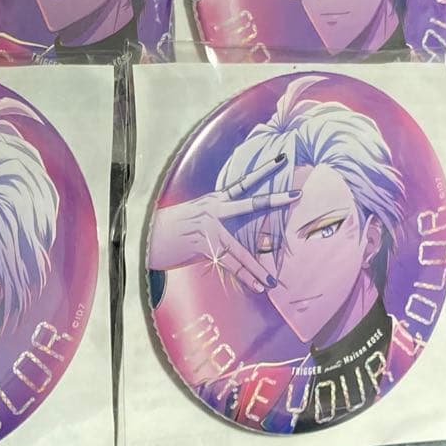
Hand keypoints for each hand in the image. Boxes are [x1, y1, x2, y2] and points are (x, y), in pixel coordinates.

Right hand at [148, 153, 300, 292]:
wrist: (148, 235)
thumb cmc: (174, 227)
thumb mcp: (197, 215)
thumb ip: (218, 217)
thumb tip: (236, 225)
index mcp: (215, 200)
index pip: (244, 183)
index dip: (263, 171)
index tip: (282, 160)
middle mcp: (214, 210)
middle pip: (251, 204)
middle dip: (275, 200)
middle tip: (297, 194)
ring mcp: (210, 228)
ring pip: (241, 249)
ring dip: (258, 268)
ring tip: (272, 281)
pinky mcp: (204, 246)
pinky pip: (230, 264)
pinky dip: (245, 277)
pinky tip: (259, 285)